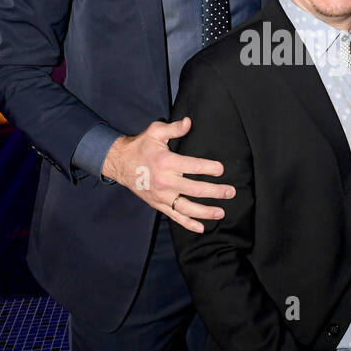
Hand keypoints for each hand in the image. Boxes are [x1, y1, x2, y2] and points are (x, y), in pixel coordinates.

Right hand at [102, 116, 234, 232]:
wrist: (120, 164)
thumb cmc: (141, 146)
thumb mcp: (155, 132)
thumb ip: (174, 128)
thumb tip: (189, 122)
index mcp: (166, 162)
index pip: (193, 167)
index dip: (209, 168)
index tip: (221, 169)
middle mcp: (165, 181)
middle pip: (195, 189)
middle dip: (215, 192)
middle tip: (230, 192)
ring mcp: (162, 196)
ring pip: (187, 208)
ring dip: (205, 212)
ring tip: (221, 212)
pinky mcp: (158, 204)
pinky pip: (175, 216)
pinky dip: (188, 224)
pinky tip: (201, 228)